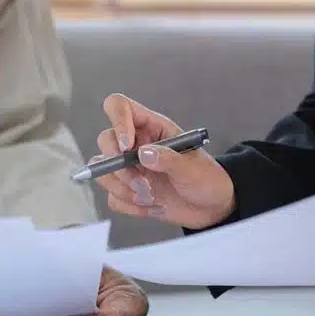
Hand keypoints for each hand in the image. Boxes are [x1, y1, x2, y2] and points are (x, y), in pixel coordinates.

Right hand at [92, 94, 235, 228]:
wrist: (211, 208)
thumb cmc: (206, 180)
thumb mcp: (193, 169)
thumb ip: (169, 160)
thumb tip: (143, 154)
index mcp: (152, 127)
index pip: (120, 107)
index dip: (118, 122)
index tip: (127, 148)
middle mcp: (136, 145)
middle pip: (105, 141)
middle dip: (119, 167)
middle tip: (142, 184)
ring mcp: (129, 168)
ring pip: (103, 171)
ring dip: (122, 189)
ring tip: (150, 198)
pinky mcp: (127, 191)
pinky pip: (112, 197)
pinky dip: (129, 206)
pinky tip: (152, 208)